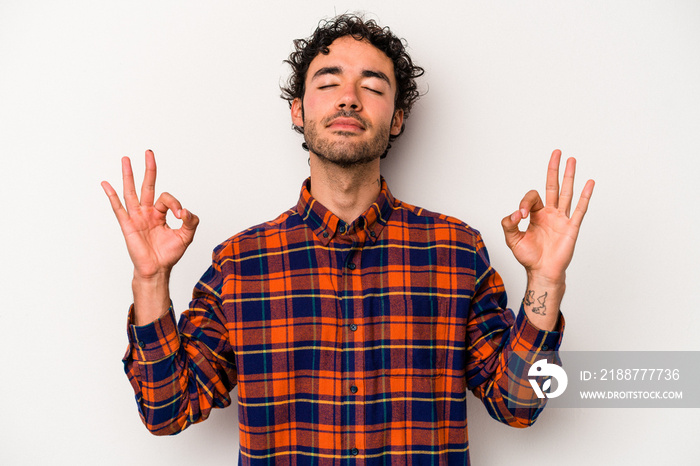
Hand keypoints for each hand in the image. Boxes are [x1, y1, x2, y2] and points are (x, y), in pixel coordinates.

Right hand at [101, 150, 198, 280]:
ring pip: (131, 192)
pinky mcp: (128, 225)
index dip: (175, 204)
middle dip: (149, 169)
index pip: (167, 199)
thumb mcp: (186, 236)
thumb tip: (186, 211)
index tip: (181, 215)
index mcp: (160, 213)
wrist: (157, 269)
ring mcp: (136, 217)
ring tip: (126, 159)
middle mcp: (147, 212)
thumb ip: (191, 221)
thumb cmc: (169, 254)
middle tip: (149, 152)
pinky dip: (112, 196)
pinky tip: (106, 184)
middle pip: (147, 186)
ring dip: (128, 175)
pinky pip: (119, 208)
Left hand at [501, 150, 594, 284]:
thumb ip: (508, 224)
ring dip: (569, 176)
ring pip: (566, 193)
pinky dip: (584, 196)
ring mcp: (562, 219)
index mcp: (536, 214)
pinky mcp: (571, 227)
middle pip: (553, 186)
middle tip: (557, 152)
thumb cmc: (529, 257)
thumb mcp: (512, 239)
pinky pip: (579, 209)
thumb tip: (514, 213)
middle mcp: (550, 213)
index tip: (520, 215)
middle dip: (554, 169)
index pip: (532, 197)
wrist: (542, 271)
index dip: (524, 202)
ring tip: (572, 160)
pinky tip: (589, 183)